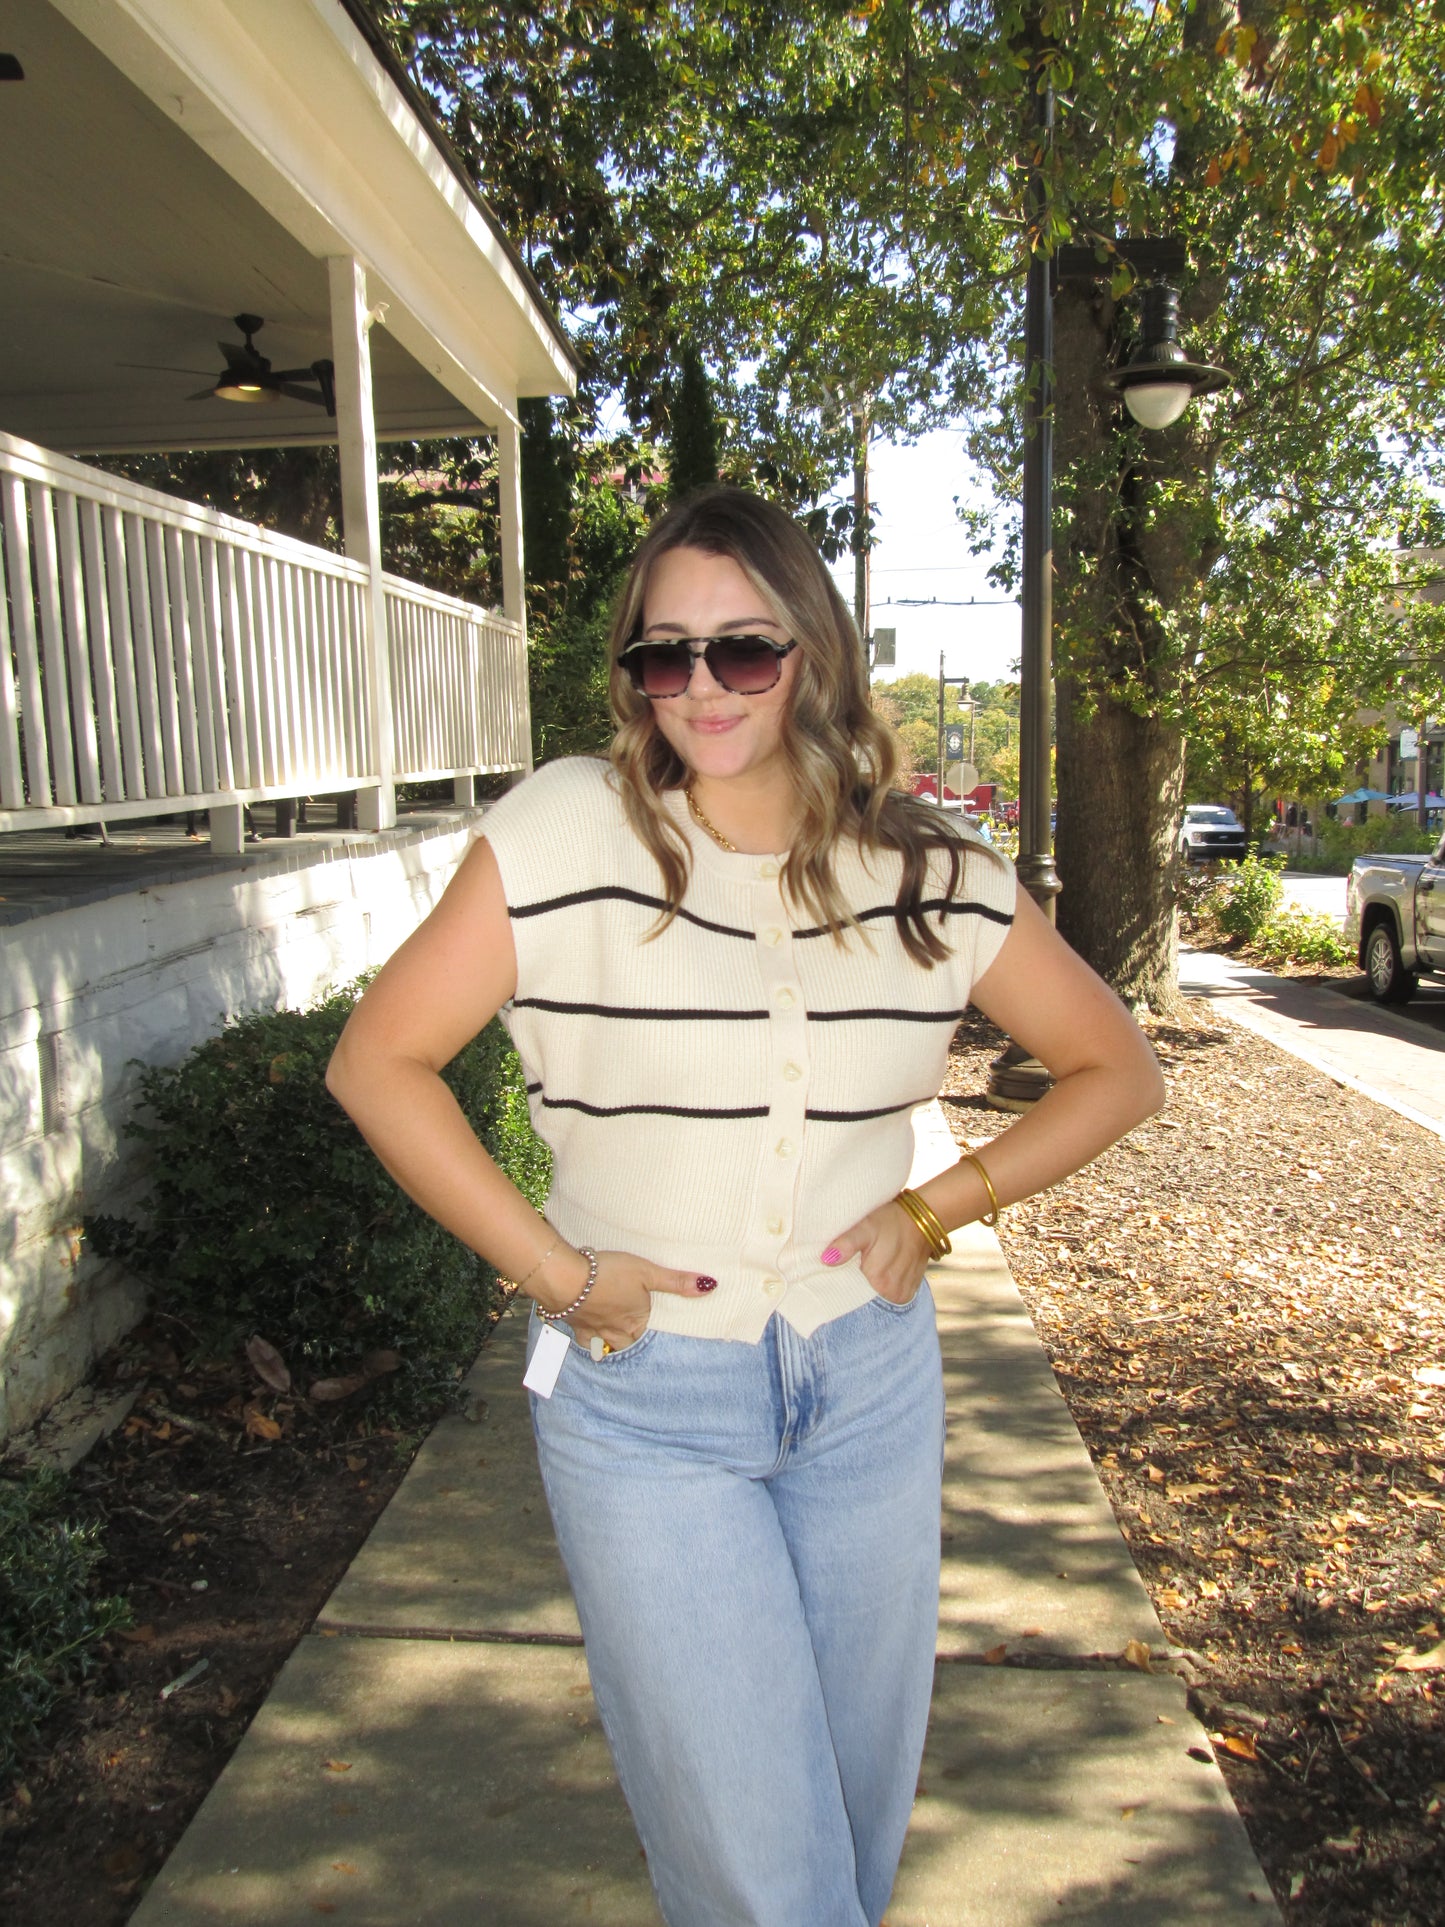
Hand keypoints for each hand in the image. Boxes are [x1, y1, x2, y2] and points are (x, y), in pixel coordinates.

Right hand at [532, 1248, 715, 1352]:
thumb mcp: (648, 1272)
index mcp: (635, 1323)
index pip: (649, 1337)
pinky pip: (582, 1339)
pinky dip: (586, 1338)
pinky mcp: (573, 1323)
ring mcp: (593, 1330)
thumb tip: (710, 1286)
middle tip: (636, 1337)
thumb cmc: (608, 1274)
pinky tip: (585, 1333)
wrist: (565, 1278)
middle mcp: (615, 1332)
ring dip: (610, 1344)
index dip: (652, 1335)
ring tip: (614, 1340)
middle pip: (627, 1345)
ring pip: (605, 1346)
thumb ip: (677, 1282)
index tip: (657, 1336)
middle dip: (631, 1343)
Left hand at [821, 1202, 931, 1304]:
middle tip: (854, 1264)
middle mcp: (893, 1294)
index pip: (850, 1293)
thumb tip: (826, 1259)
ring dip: (870, 1285)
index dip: (841, 1282)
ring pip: (876, 1297)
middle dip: (854, 1284)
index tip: (836, 1271)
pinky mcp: (909, 1292)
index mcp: (880, 1281)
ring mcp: (903, 1295)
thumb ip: (846, 1244)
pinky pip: (889, 1295)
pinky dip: (883, 1285)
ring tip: (869, 1265)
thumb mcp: (866, 1227)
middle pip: (863, 1297)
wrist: (921, 1219)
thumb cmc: (890, 1221)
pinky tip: (880, 1270)